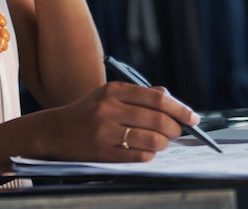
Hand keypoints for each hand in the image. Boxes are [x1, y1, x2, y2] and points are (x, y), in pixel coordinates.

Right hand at [36, 82, 199, 161]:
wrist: (55, 131)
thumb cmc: (88, 112)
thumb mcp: (109, 95)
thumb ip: (140, 95)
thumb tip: (171, 99)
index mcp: (114, 90)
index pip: (157, 99)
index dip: (180, 109)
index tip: (192, 117)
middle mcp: (109, 109)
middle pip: (159, 120)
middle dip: (175, 129)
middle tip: (177, 132)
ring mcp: (106, 131)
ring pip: (153, 140)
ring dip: (163, 144)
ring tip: (160, 142)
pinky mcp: (104, 152)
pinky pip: (140, 157)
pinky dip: (149, 155)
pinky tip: (145, 151)